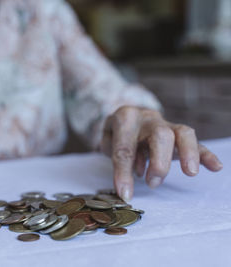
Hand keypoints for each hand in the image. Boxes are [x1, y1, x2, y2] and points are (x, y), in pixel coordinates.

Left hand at [100, 106, 222, 201]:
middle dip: (159, 163)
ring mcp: (166, 124)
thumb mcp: (106, 139)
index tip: (125, 194)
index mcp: (125, 118)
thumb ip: (114, 154)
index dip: (124, 173)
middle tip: (153, 184)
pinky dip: (205, 154)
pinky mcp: (178, 133)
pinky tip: (215, 167)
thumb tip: (125, 180)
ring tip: (190, 173)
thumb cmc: (115, 132)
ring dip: (188, 154)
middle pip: (160, 136)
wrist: (125, 115)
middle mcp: (148, 118)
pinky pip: (195, 141)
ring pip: (182, 133)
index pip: (125, 147)